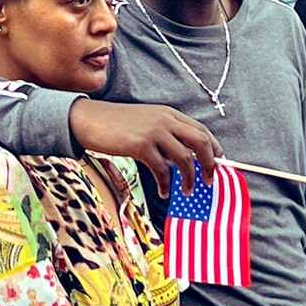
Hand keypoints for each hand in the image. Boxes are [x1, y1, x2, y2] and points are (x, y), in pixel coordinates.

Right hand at [69, 99, 223, 198]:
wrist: (87, 119)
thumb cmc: (114, 124)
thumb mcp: (145, 122)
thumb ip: (164, 134)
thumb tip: (183, 158)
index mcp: (168, 113)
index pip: (201, 130)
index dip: (215, 148)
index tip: (218, 164)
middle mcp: (165, 120)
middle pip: (201, 142)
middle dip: (211, 164)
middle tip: (209, 181)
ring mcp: (153, 132)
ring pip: (185, 158)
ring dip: (190, 179)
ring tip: (186, 191)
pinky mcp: (140, 145)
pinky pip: (162, 170)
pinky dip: (165, 184)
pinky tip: (162, 192)